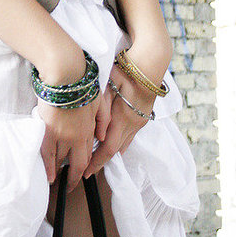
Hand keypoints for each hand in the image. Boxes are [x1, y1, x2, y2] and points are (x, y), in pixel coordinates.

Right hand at [37, 91, 109, 191]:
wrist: (66, 76)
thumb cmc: (82, 84)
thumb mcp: (100, 101)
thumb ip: (103, 121)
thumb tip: (101, 138)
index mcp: (89, 129)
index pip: (88, 154)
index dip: (85, 166)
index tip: (81, 173)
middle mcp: (76, 136)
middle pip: (77, 163)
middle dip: (74, 178)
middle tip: (70, 186)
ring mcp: (62, 135)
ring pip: (61, 160)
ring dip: (58, 172)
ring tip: (55, 179)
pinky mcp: (48, 130)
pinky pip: (47, 154)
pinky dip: (48, 167)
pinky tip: (48, 175)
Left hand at [83, 61, 155, 176]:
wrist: (150, 63)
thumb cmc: (125, 71)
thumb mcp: (108, 87)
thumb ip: (101, 111)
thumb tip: (97, 134)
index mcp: (123, 118)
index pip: (108, 149)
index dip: (96, 162)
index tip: (85, 173)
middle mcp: (133, 124)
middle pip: (116, 150)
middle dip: (101, 161)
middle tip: (87, 168)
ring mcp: (140, 121)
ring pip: (124, 144)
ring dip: (110, 152)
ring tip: (95, 158)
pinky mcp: (143, 116)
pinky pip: (129, 136)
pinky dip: (119, 142)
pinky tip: (111, 142)